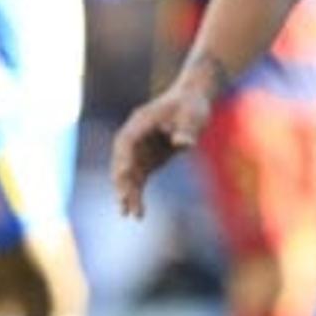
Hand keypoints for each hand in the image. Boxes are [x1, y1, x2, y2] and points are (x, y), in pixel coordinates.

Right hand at [111, 77, 214, 217]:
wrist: (192, 100)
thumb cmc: (192, 105)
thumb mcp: (193, 114)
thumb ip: (187, 129)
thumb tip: (181, 144)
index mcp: (141, 122)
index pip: (127, 141)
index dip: (124, 157)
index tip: (126, 173)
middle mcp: (134, 136)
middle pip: (122, 160)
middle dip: (122, 181)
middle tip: (124, 202)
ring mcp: (139, 149)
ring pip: (128, 174)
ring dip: (127, 193)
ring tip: (128, 214)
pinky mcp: (148, 159)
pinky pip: (138, 179)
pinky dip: (137, 194)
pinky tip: (138, 213)